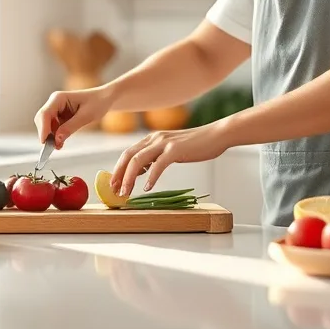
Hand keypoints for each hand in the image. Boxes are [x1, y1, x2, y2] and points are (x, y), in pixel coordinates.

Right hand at [33, 86, 114, 148]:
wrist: (105, 99)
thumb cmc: (98, 102)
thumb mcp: (86, 116)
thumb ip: (70, 127)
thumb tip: (57, 139)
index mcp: (59, 98)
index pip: (45, 113)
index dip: (43, 128)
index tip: (44, 142)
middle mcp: (55, 103)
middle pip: (42, 120)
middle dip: (46, 134)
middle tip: (54, 147)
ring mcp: (56, 110)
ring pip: (46, 125)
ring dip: (50, 136)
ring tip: (59, 146)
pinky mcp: (59, 117)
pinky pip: (53, 128)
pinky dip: (55, 136)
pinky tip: (60, 143)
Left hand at [110, 125, 228, 196]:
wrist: (216, 135)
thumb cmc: (196, 145)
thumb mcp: (170, 150)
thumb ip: (155, 157)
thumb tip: (140, 170)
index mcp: (152, 138)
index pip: (128, 153)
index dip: (118, 169)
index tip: (113, 184)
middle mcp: (155, 138)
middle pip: (128, 156)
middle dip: (118, 174)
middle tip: (114, 191)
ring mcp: (165, 143)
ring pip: (138, 160)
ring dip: (129, 178)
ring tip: (126, 192)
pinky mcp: (175, 150)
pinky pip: (158, 165)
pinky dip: (151, 177)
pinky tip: (147, 188)